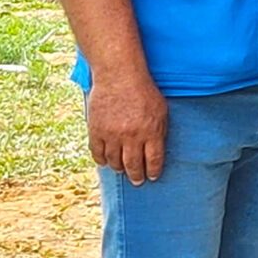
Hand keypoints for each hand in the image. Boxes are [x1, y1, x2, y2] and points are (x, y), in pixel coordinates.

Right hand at [87, 68, 168, 183]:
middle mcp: (132, 136)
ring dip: (119, 168)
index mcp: (151, 131)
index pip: (154, 161)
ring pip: (115, 162)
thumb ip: (159, 132)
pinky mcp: (96, 130)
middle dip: (136, 176)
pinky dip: (102, 160)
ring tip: (122, 170)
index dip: (153, 172)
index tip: (152, 177)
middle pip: (134, 166)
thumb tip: (157, 152)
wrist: (119, 76)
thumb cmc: (144, 91)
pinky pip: (97, 153)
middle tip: (137, 181)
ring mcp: (112, 135)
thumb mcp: (161, 110)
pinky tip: (106, 162)